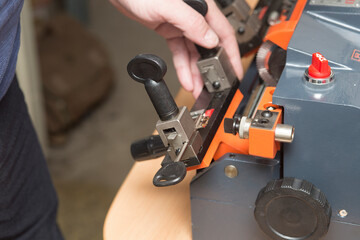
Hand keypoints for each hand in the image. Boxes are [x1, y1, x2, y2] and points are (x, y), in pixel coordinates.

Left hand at [110, 0, 242, 97]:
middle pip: (209, 46)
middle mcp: (195, 15)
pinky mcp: (170, 29)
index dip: (231, 54)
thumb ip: (192, 22)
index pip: (223, 33)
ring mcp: (182, 24)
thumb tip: (211, 40)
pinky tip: (186, 78)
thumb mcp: (170, 6)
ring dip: (196, 72)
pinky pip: (180, 51)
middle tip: (213, 86)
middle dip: (211, 68)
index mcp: (203, 6)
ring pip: (194, 52)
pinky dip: (183, 65)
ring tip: (199, 89)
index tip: (235, 71)